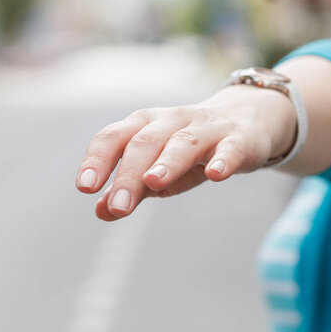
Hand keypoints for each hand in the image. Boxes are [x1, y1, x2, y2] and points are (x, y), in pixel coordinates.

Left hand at [76, 85, 295, 220]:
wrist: (246, 121)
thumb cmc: (191, 150)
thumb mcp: (158, 169)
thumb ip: (131, 189)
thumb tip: (101, 210)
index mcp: (145, 126)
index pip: (114, 137)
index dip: (98, 159)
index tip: (84, 187)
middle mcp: (172, 122)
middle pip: (145, 142)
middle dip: (129, 173)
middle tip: (119, 207)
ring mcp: (206, 128)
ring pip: (183, 142)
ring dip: (168, 161)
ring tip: (153, 182)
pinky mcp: (238, 139)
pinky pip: (230, 147)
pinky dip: (222, 159)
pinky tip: (216, 175)